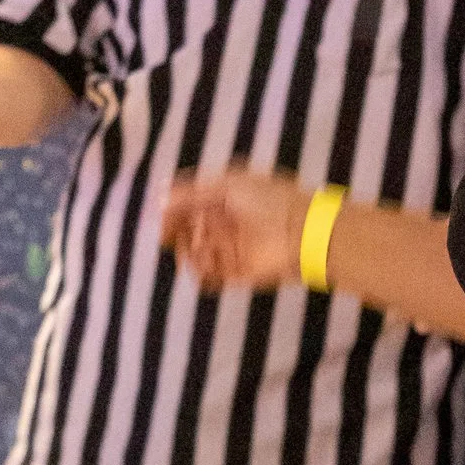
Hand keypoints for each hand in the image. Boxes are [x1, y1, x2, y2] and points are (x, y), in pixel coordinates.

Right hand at [159, 164, 312, 291]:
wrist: (305, 233)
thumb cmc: (271, 201)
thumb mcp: (228, 186)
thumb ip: (192, 192)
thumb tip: (159, 196)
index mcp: (226, 197)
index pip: (190, 205)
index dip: (172, 212)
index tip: (161, 218)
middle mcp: (227, 223)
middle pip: (190, 231)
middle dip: (179, 234)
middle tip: (172, 237)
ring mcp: (233, 249)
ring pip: (197, 255)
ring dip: (189, 255)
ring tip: (196, 253)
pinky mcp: (239, 273)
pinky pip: (211, 278)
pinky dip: (201, 277)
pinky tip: (200, 271)